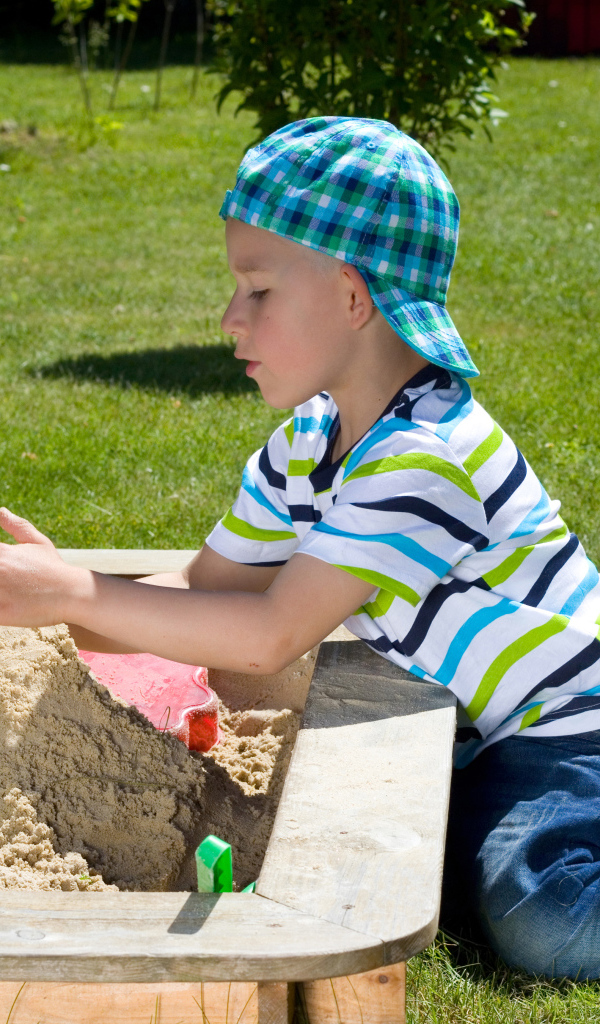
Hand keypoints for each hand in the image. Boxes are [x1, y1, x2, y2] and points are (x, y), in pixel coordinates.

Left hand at [0, 508, 84, 626]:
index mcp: (0, 552)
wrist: (72, 594)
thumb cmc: (55, 568)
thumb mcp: (38, 542)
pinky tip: (5, 607)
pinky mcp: (1, 613)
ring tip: (6, 592)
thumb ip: (15, 525)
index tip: (2, 569)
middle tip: (4, 579)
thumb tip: (1, 510)